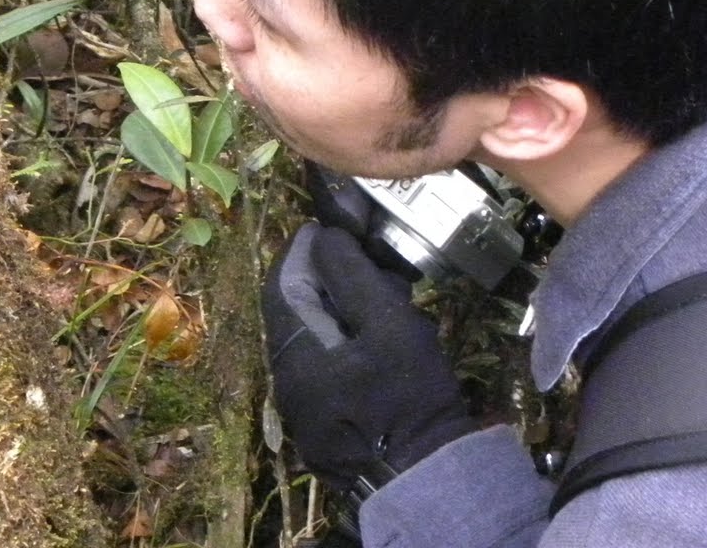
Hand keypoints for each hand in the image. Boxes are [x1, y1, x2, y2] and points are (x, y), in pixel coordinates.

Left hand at [262, 223, 473, 492]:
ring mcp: (302, 404)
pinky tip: (378, 334)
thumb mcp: (388, 325)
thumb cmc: (407, 398)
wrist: (425, 479)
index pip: (281, 284)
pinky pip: (324, 364)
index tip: (325, 227)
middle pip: (294, 309)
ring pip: (312, 336)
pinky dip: (345, 338)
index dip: (300, 250)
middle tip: (362, 256)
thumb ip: (353, 277)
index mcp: (293, 352)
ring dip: (339, 307)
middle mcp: (286, 378)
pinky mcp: (323, 420)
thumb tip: (324, 238)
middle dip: (325, 276)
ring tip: (380, 291)